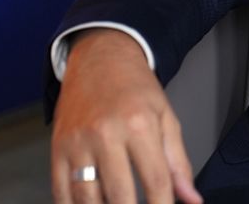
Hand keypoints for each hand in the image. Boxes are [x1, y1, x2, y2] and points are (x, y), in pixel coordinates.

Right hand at [51, 29, 202, 203]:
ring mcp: (78, 143)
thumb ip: (179, 161)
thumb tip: (191, 197)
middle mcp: (106, 134)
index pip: (155, 180)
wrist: (100, 59)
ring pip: (86, 197)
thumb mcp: (166, 117)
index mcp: (139, 125)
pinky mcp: (57, 148)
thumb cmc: (135, 88)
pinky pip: (59, 190)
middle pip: (119, 194)